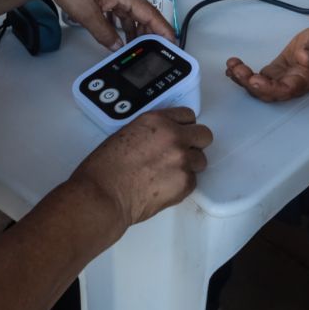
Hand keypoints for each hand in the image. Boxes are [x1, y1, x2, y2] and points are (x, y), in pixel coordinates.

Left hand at [36, 0, 175, 48]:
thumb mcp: (87, 15)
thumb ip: (105, 34)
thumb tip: (117, 47)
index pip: (150, 14)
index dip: (163, 30)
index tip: (173, 43)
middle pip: (144, 13)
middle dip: (149, 32)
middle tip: (153, 51)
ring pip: (132, 12)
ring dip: (134, 29)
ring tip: (135, 47)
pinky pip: (121, 8)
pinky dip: (122, 22)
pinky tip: (118, 34)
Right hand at [71, 108, 211, 225]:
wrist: (104, 194)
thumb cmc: (105, 168)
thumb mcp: (126, 134)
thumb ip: (151, 132)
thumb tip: (160, 140)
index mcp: (157, 121)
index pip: (187, 115)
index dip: (184, 126)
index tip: (181, 133)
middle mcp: (174, 137)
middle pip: (203, 135)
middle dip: (195, 144)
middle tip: (181, 153)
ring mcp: (182, 160)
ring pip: (200, 160)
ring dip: (189, 166)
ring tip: (169, 174)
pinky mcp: (185, 183)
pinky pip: (193, 181)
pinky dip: (182, 184)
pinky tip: (164, 186)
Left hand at [226, 23, 308, 101]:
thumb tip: (306, 57)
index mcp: (304, 80)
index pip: (285, 90)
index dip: (268, 88)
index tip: (254, 79)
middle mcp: (291, 84)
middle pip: (267, 93)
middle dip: (249, 83)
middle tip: (237, 69)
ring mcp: (281, 80)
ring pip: (259, 88)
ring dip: (243, 79)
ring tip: (231, 65)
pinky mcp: (274, 73)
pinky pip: (256, 79)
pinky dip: (243, 75)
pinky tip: (232, 68)